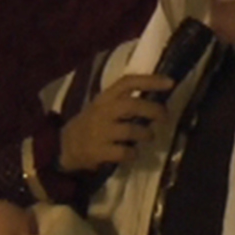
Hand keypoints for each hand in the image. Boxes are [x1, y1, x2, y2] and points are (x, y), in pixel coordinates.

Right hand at [59, 73, 173, 171]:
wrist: (64, 146)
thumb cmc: (90, 125)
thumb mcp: (102, 107)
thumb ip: (123, 102)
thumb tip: (155, 100)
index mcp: (104, 98)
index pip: (127, 82)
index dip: (150, 80)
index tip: (170, 82)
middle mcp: (102, 112)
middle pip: (132, 105)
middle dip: (153, 110)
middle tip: (164, 117)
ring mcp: (99, 132)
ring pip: (131, 130)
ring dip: (146, 134)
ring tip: (148, 137)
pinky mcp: (98, 151)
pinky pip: (124, 152)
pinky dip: (133, 154)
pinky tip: (132, 154)